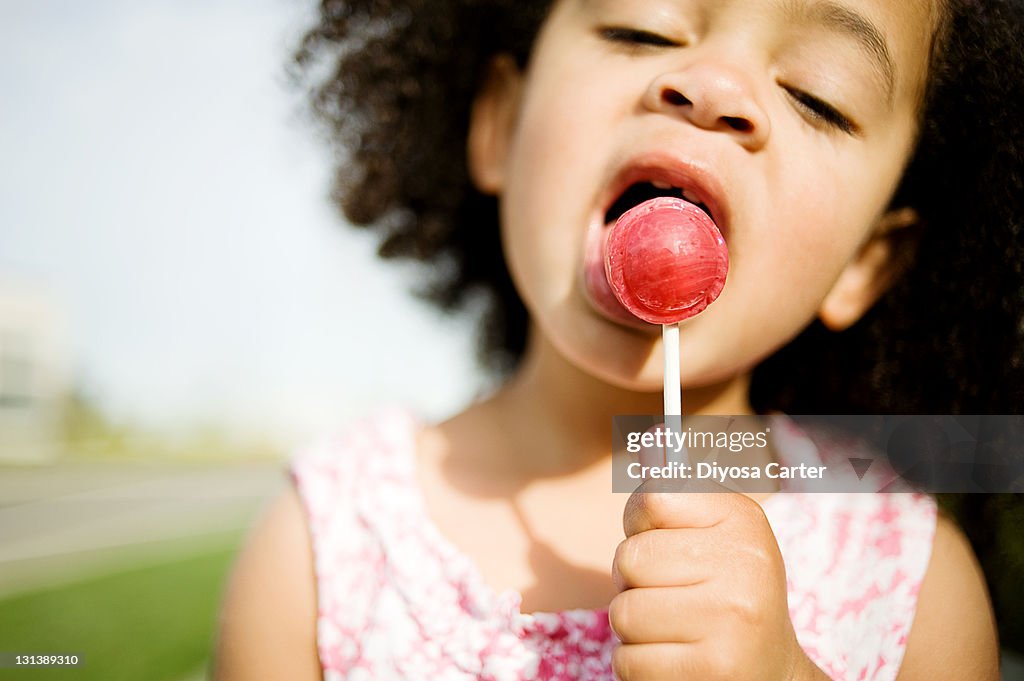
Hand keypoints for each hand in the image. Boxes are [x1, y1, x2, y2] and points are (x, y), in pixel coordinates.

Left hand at [609, 479, 824, 680]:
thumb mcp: (712, 532)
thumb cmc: (725, 592)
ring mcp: (732, 623)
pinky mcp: (715, 672)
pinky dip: (639, 667)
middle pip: (627, 560)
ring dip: (634, 629)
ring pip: (623, 614)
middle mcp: (746, 567)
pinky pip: (628, 661)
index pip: (652, 500)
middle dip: (634, 583)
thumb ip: (673, 489)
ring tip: (674, 630)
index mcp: (744, 521)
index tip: (663, 542)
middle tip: (670, 596)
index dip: (640, 525)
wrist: (772, 673)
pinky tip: (676, 661)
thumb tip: (650, 439)